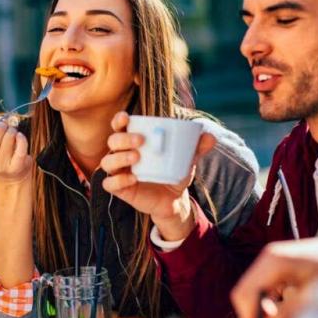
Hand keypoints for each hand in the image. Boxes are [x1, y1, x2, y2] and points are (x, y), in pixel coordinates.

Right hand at [0, 123, 32, 183]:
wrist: (13, 171)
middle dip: (2, 126)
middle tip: (3, 130)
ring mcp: (2, 166)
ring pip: (10, 136)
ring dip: (13, 131)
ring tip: (12, 136)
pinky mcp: (16, 166)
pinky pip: (21, 146)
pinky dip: (21, 138)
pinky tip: (19, 137)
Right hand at [101, 111, 214, 240]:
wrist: (174, 200)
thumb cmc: (174, 172)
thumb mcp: (186, 159)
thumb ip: (196, 148)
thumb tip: (210, 136)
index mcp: (133, 142)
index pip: (119, 127)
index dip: (119, 120)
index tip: (127, 117)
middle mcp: (122, 154)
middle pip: (112, 141)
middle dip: (123, 139)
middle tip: (141, 141)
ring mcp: (119, 172)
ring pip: (107, 161)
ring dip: (119, 157)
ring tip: (136, 158)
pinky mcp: (120, 189)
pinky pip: (109, 184)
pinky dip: (118, 180)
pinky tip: (132, 179)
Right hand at [231, 236, 317, 317]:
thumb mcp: (313, 297)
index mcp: (272, 260)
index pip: (246, 293)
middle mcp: (270, 260)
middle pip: (250, 295)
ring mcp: (276, 264)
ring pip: (262, 296)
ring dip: (273, 314)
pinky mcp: (285, 271)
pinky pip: (273, 294)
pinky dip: (282, 308)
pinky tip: (299, 310)